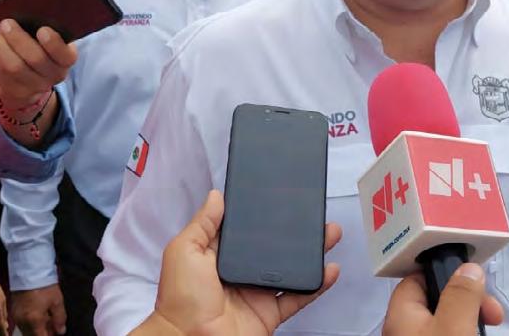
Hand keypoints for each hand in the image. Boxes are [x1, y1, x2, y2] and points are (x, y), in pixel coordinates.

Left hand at [0, 20, 77, 105]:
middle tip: (6, 22)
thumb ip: (46, 27)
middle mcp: (53, 75)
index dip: (54, 43)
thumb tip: (30, 7)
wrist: (33, 79)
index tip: (42, 29)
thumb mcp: (50, 40)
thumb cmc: (42, 48)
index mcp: (65, 59)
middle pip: (35, 59)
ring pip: (14, 67)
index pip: (64, 54)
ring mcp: (33, 85)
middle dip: (18, 39)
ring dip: (1, 46)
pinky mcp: (14, 90)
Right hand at [11, 284, 66, 335]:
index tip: (55, 333)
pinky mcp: (13, 312)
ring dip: (35, 330)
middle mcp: (22, 322)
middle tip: (52, 328)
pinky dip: (30, 325)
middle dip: (42, 334)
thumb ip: (59, 319)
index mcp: (34, 321)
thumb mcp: (57, 302)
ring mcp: (16, 317)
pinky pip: (22, 324)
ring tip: (46, 322)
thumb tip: (61, 331)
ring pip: (26, 332)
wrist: (29, 271)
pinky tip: (38, 317)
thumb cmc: (45, 286)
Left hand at [145, 190, 341, 335]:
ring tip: (328, 234)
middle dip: (293, 232)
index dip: (260, 216)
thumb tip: (215, 197)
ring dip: (310, 253)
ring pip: (290, 269)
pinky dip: (316, 285)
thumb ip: (202, 223)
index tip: (278, 199)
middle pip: (273, 248)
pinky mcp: (269, 313)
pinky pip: (298, 296)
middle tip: (311, 214)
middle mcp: (239, 273)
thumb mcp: (184, 251)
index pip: (244, 231)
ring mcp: (256, 293)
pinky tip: (328, 270)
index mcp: (217, 256)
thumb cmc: (180, 301)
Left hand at [382, 263, 503, 334]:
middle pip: (437, 300)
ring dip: (470, 319)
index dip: (447, 275)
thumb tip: (469, 269)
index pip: (419, 278)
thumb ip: (461, 294)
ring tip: (491, 324)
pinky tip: (478, 334)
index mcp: (401, 315)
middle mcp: (405, 329)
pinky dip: (465, 332)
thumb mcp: (454, 325)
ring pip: (446, 321)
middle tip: (492, 314)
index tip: (476, 282)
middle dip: (468, 301)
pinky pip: (447, 334)